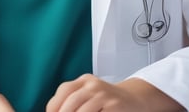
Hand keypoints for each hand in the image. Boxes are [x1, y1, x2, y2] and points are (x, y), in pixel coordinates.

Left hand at [46, 74, 182, 111]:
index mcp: (84, 80)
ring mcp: (105, 95)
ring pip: (83, 111)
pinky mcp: (115, 106)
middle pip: (71, 102)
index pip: (63, 91)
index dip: (53, 107)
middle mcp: (94, 85)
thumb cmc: (107, 101)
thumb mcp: (89, 95)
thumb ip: (73, 101)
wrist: (134, 98)